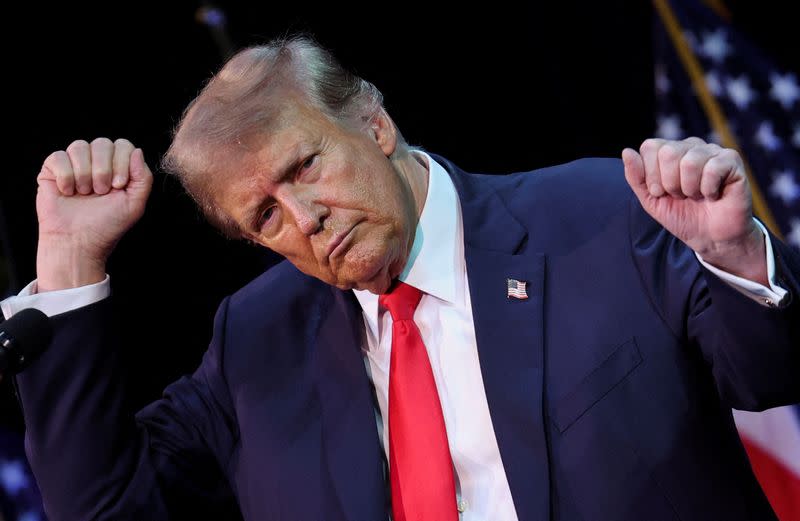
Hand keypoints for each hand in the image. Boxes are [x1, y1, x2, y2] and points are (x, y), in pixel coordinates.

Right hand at [36, 138, 152, 290]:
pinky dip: (66, 176)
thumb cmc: (107, 225)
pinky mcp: (52, 169)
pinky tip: (67, 192)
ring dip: (84, 173)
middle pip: (102, 143)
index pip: (123, 145)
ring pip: (80, 146)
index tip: (118, 186)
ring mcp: (74, 164)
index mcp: (117, 168)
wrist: (78, 242)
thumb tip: (137, 151)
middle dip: (103, 169)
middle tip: (100, 192)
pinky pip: (59, 156)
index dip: (121, 163)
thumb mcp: (135, 204)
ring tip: (84, 194)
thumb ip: (143, 178)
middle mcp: (96, 162)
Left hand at [622, 137, 766, 284]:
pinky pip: (712, 169)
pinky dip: (708, 189)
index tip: (661, 192)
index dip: (651, 175)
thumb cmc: (682, 216)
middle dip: (670, 184)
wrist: (711, 237)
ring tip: (697, 196)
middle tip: (681, 196)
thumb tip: (626, 151)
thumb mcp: (651, 200)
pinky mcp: (732, 160)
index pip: (650, 147)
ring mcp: (712, 151)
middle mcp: (690, 146)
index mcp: (669, 151)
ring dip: (690, 189)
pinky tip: (713, 194)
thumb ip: (636, 177)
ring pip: (690, 162)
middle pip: (668, 152)